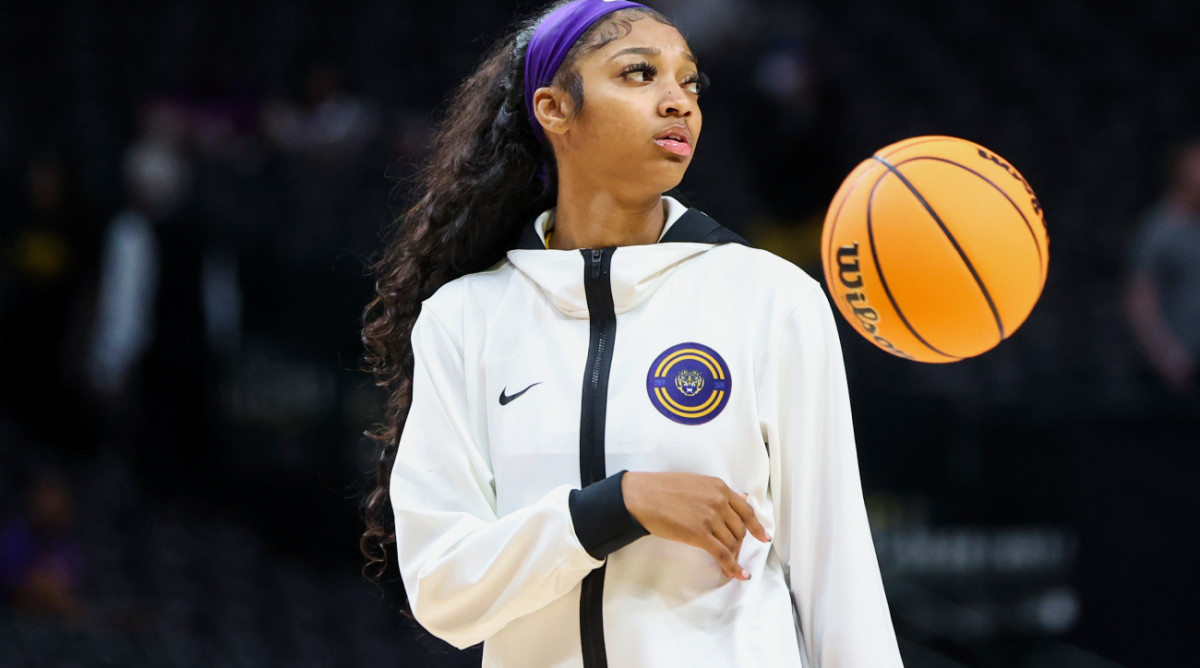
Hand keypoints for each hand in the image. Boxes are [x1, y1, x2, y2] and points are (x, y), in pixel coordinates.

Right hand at [622, 472, 769, 579]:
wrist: (642, 496)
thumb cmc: (662, 489)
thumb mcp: (696, 482)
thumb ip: (718, 492)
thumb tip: (741, 497)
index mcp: (719, 488)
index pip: (746, 510)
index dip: (757, 526)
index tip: (763, 536)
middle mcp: (718, 501)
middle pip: (739, 529)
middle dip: (739, 545)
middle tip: (735, 554)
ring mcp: (710, 518)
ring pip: (732, 542)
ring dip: (733, 557)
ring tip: (730, 566)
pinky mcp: (699, 534)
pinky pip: (722, 553)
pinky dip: (733, 566)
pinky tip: (737, 574)